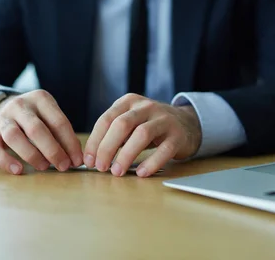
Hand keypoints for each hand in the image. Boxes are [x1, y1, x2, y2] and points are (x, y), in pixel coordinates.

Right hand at [0, 90, 82, 174]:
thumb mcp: (48, 115)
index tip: (77, 160)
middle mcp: (20, 105)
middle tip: (63, 166)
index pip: (58, 121)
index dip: (69, 143)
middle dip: (52, 150)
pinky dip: (5, 160)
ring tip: (44, 167)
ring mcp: (2, 118)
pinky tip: (18, 170)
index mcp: (40, 99)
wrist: (2, 106)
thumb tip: (75, 157)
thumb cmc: (33, 116)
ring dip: (31, 155)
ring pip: (14, 136)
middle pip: (36, 129)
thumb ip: (60, 133)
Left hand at [84, 94, 201, 177]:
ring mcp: (164, 119)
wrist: (186, 123)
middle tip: (101, 167)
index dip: (95, 141)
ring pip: (142, 134)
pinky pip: (164, 149)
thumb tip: (92, 157)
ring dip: (126, 155)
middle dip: (107, 148)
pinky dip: (151, 162)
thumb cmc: (150, 126)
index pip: (106, 119)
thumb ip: (113, 134)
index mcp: (129, 102)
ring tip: (117, 172)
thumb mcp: (130, 122)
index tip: (89, 161)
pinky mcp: (178, 135)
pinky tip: (141, 173)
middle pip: (121, 125)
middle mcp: (146, 107)